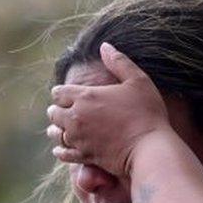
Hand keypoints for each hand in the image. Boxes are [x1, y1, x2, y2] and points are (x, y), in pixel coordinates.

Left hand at [46, 42, 171, 175]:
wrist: (150, 148)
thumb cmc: (147, 112)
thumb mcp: (138, 80)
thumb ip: (119, 62)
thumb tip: (104, 46)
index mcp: (85, 96)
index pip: (58, 92)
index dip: (62, 93)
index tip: (69, 95)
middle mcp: (76, 117)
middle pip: (53, 112)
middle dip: (58, 110)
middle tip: (66, 111)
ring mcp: (78, 138)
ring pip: (55, 133)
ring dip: (57, 129)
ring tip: (63, 128)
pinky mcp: (84, 156)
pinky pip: (63, 154)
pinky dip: (60, 150)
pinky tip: (62, 149)